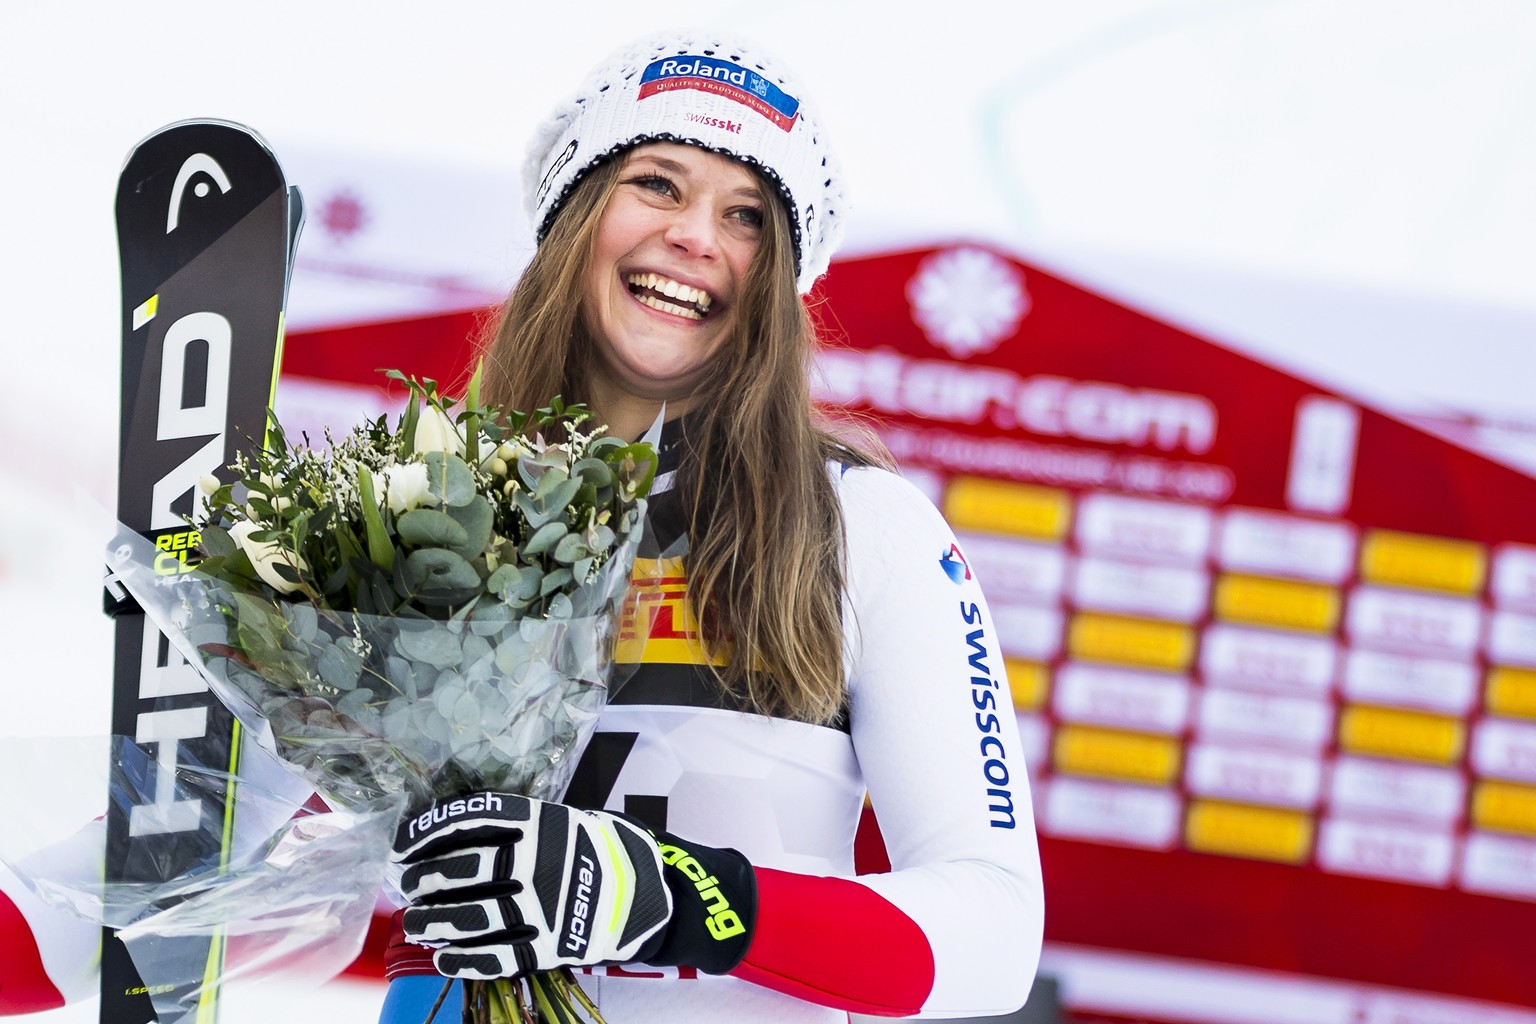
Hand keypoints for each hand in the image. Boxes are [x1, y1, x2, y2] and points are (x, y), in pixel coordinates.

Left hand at [391, 792, 670, 978]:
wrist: (651, 895)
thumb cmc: (602, 851)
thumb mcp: (568, 820)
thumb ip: (522, 824)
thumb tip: (458, 835)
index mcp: (543, 822)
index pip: (472, 819)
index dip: (429, 831)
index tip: (402, 845)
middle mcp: (540, 862)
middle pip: (464, 869)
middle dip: (425, 878)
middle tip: (407, 885)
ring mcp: (544, 908)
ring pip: (472, 917)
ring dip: (434, 921)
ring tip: (415, 924)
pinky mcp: (550, 948)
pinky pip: (496, 958)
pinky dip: (464, 960)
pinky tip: (444, 958)